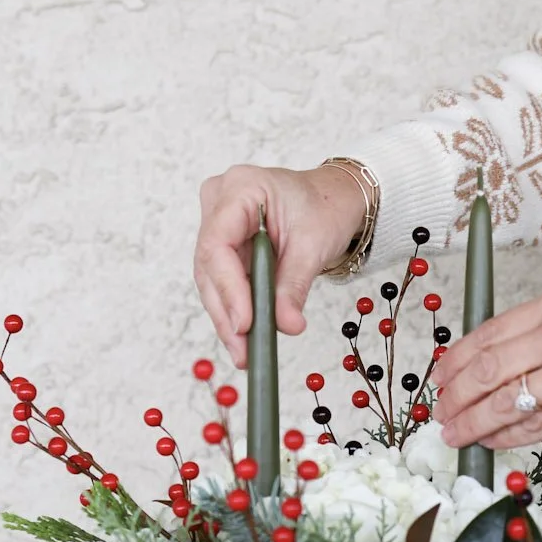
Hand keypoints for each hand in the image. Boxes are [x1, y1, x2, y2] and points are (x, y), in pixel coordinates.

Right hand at [195, 164, 367, 365]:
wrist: (331, 200)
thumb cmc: (324, 208)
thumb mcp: (313, 245)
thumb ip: (294, 286)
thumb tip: (285, 325)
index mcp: (240, 187)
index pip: (218, 243)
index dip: (228, 288)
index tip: (244, 323)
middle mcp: (219, 202)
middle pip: (210, 266)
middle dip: (227, 312)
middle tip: (243, 350)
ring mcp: (217, 223)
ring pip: (212, 279)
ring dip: (227, 318)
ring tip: (244, 353)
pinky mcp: (223, 245)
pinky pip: (223, 281)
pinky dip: (234, 310)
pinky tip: (243, 339)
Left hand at [431, 286, 541, 449]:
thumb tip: (495, 362)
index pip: (489, 332)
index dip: (456, 360)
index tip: (441, 377)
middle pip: (488, 368)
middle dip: (455, 394)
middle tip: (440, 411)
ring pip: (505, 401)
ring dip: (473, 421)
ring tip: (455, 433)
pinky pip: (533, 426)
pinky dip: (505, 436)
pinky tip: (491, 440)